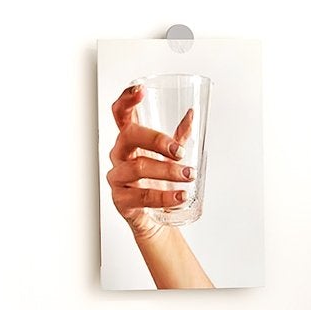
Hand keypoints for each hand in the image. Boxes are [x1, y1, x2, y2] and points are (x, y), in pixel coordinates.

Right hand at [106, 84, 194, 239]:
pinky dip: (165, 196)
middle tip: (180, 151)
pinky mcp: (122, 200)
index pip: (120, 114)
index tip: (140, 90)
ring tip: (189, 175)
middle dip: (156, 140)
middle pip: (129, 136)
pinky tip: (181, 195)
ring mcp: (118, 177)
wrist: (154, 219)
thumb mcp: (168, 158)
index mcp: (129, 140)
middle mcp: (119, 155)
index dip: (127, 99)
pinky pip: (143, 196)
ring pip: (138, 167)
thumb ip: (178, 137)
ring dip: (167, 171)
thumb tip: (192, 114)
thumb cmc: (157, 183)